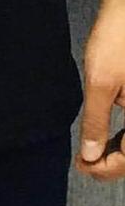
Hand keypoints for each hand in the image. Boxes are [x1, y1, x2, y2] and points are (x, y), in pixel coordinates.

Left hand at [76, 4, 124, 181]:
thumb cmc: (117, 37)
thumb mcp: (100, 82)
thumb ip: (96, 121)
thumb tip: (90, 154)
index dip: (107, 168)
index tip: (83, 166)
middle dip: (112, 160)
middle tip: (85, 163)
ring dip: (117, 146)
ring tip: (91, 150)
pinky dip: (123, 130)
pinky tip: (106, 129)